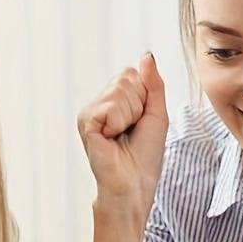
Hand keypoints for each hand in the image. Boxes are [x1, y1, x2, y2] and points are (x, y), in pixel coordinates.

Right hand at [77, 54, 168, 210]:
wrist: (134, 185)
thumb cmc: (145, 156)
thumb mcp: (157, 115)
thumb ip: (153, 85)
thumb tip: (146, 56)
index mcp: (115, 100)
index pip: (133, 73)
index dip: (145, 97)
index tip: (142, 121)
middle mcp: (99, 102)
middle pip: (126, 77)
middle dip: (139, 105)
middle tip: (133, 130)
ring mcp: (89, 111)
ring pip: (120, 91)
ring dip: (131, 115)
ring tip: (124, 136)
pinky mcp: (85, 121)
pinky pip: (111, 107)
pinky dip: (120, 123)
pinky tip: (113, 138)